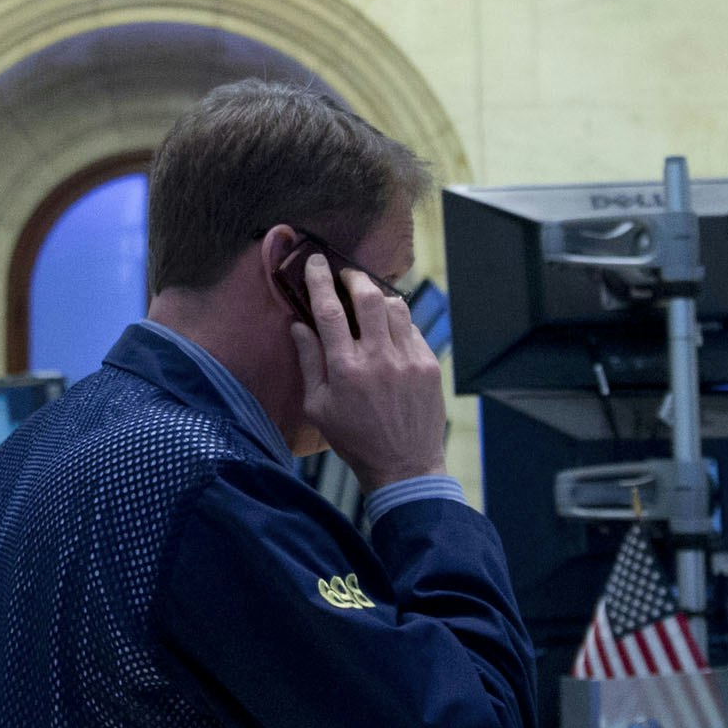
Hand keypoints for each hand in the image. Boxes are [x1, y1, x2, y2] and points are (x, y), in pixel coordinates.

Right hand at [291, 254, 450, 488]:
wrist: (404, 465)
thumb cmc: (354, 439)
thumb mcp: (319, 407)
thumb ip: (309, 362)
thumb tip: (299, 325)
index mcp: (345, 369)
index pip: (329, 311)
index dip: (320, 281)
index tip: (316, 262)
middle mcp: (379, 358)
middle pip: (368, 297)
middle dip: (354, 277)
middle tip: (346, 275)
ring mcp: (408, 360)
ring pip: (395, 307)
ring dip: (379, 297)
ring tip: (369, 302)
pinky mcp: (429, 365)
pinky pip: (413, 329)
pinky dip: (399, 323)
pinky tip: (390, 332)